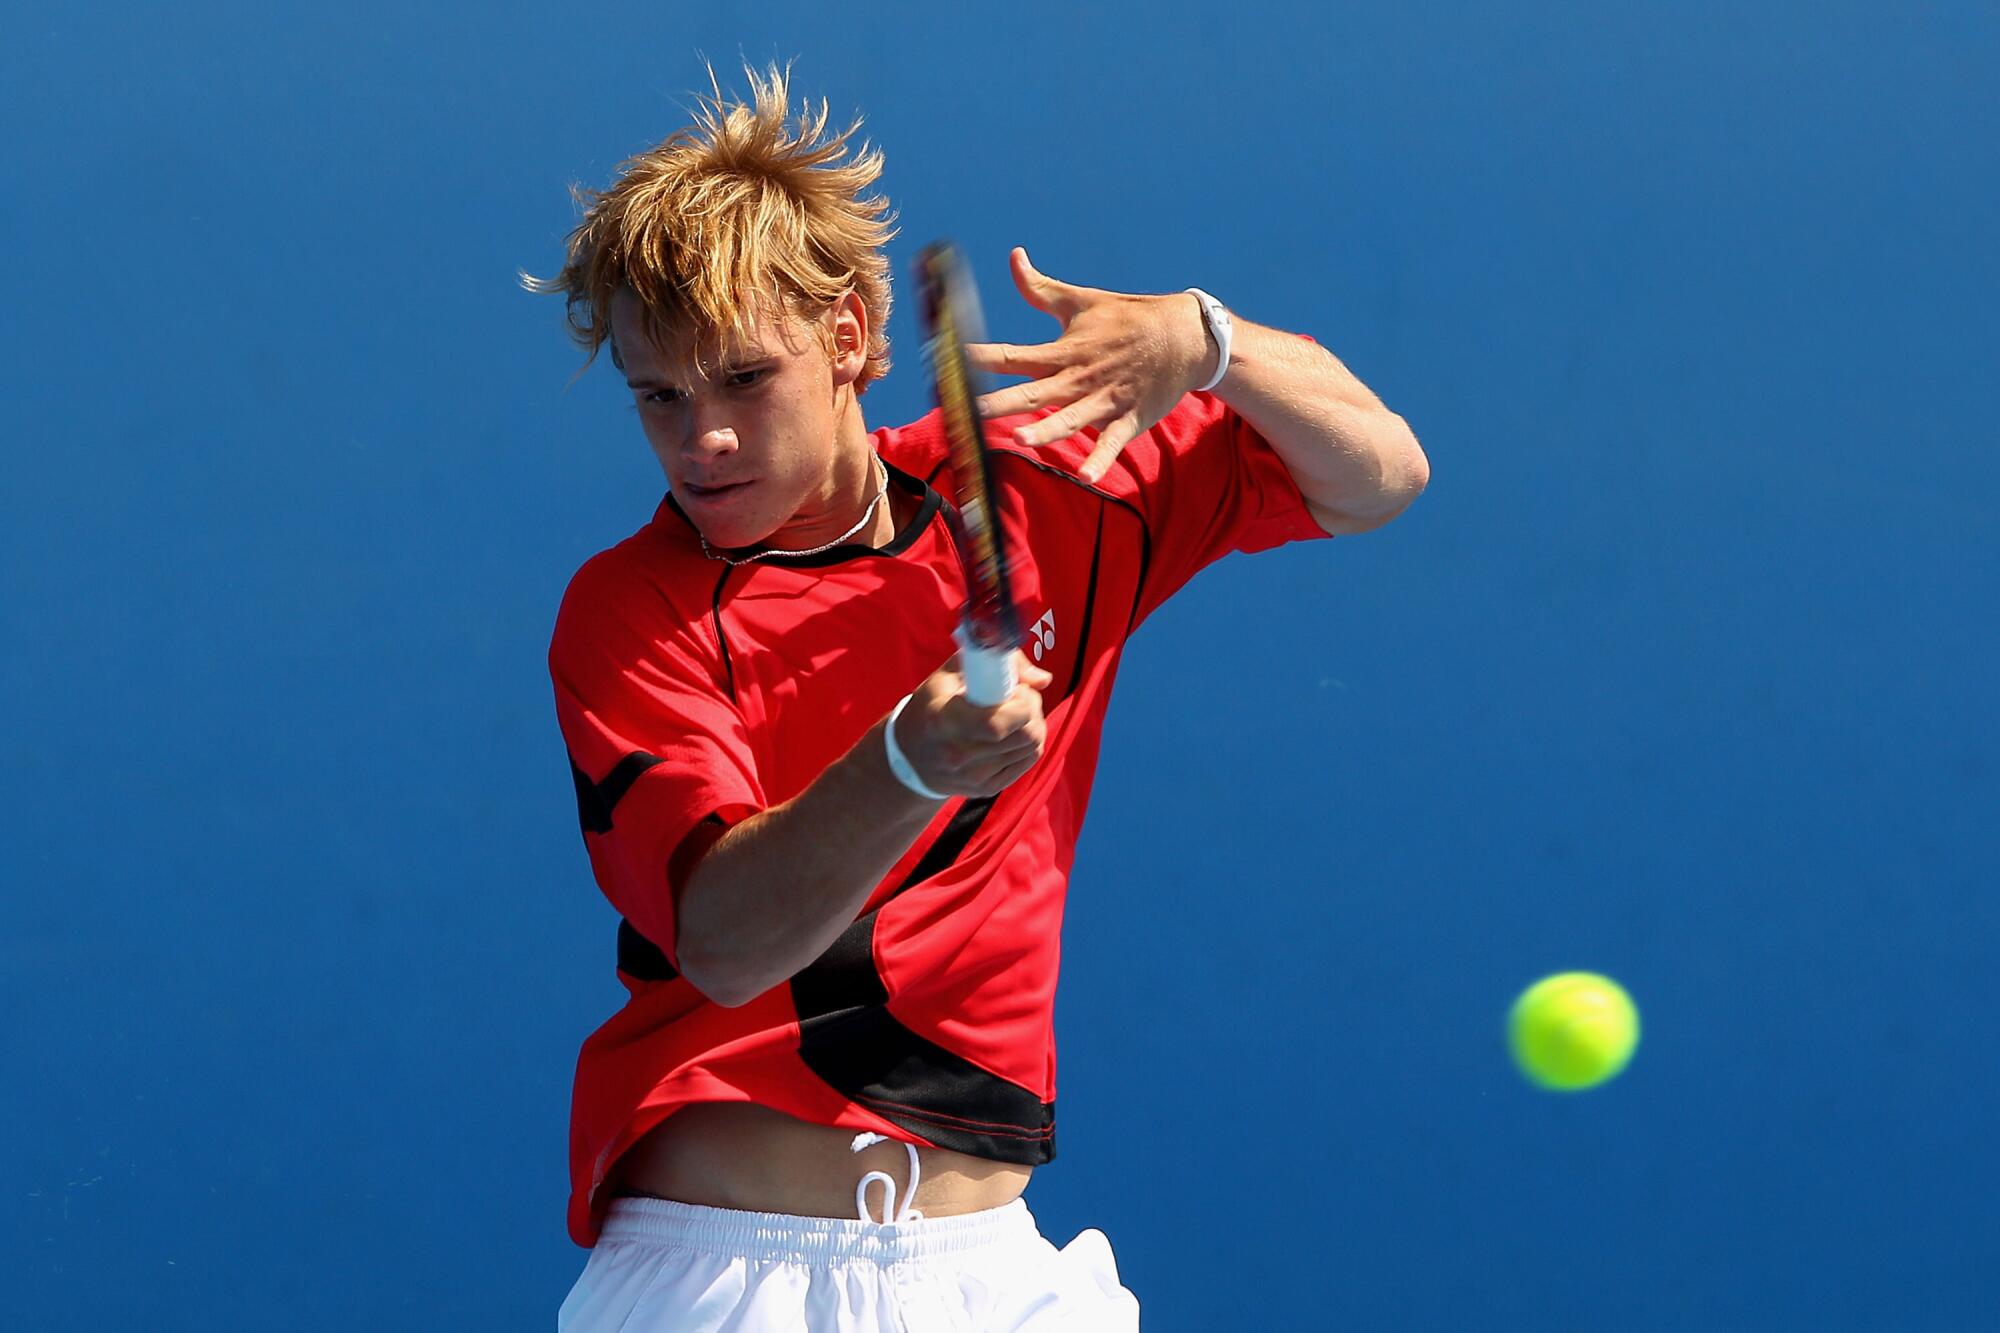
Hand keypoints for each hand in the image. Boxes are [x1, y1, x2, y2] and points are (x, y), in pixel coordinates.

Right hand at [891, 650, 1053, 797]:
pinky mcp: (988, 788)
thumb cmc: (931, 706)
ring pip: (1033, 747)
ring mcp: (975, 776)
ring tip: (1012, 715)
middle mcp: (959, 755)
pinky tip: (1010, 733)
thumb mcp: (951, 673)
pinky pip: (1029, 760)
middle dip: (1032, 710)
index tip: (1013, 689)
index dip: (1020, 702)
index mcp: (944, 721)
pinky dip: (1028, 742)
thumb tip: (1043, 680)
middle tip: (1017, 699)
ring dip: (1032, 725)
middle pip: (1027, 736)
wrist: (910, 758)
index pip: (999, 723)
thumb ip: (997, 663)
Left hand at [967, 247, 1215, 483]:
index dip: (983, 358)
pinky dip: (1101, 458)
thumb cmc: (1127, 318)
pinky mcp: (1129, 418)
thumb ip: (1041, 288)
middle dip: (1003, 403)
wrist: (1184, 336)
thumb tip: (1014, 256)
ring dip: (1047, 430)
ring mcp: (1106, 400)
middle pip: (1036, 392)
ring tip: (1021, 441)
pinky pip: (1112, 442)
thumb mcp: (1082, 300)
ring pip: (1071, 419)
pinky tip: (1086, 475)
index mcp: (1065, 350)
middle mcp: (1080, 377)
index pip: (1016, 355)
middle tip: (971, 411)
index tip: (952, 360)